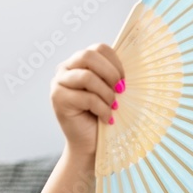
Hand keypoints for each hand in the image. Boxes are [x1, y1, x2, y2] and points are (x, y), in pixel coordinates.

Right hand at [50, 43, 125, 158]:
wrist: (90, 143)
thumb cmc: (104, 115)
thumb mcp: (112, 90)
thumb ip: (114, 75)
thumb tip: (134, 63)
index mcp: (80, 62)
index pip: (99, 48)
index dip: (116, 63)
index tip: (125, 81)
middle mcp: (66, 69)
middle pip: (88, 55)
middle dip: (110, 73)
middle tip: (121, 91)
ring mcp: (59, 83)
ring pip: (87, 77)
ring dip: (106, 93)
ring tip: (113, 107)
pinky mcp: (58, 99)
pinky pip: (86, 97)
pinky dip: (102, 109)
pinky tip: (107, 118)